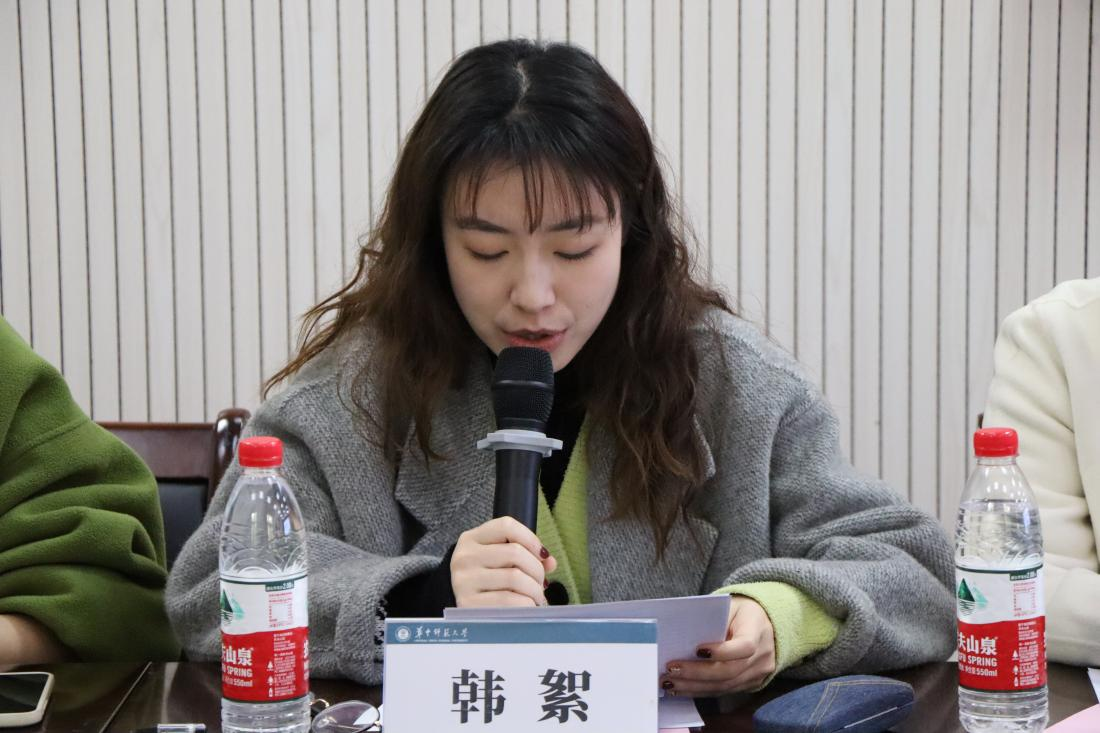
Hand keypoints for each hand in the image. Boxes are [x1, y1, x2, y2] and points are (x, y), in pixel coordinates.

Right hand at [451, 517, 557, 607]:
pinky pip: (510, 601)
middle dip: (537, 569)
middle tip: (541, 582)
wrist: (461, 609)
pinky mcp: (469, 605)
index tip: (542, 555)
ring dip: (535, 589)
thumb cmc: (487, 580)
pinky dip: (527, 604)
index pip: (506, 526)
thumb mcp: (499, 560)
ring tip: (537, 596)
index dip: (531, 538)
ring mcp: (464, 581)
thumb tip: (550, 562)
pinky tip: (528, 607)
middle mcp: (464, 557)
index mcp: (471, 539)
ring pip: (515, 577)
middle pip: (515, 552)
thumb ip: (526, 554)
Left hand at [661, 596, 775, 695]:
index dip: (722, 652)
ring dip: (693, 686)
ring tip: (669, 682)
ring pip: (724, 686)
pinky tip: (681, 688)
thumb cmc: (741, 612)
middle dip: (697, 673)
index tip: (697, 650)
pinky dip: (700, 690)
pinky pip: (723, 691)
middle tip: (671, 670)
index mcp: (757, 630)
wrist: (766, 624)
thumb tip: (680, 633)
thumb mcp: (730, 607)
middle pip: (729, 671)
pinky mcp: (749, 684)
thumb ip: (711, 619)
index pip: (744, 647)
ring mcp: (757, 673)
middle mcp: (762, 656)